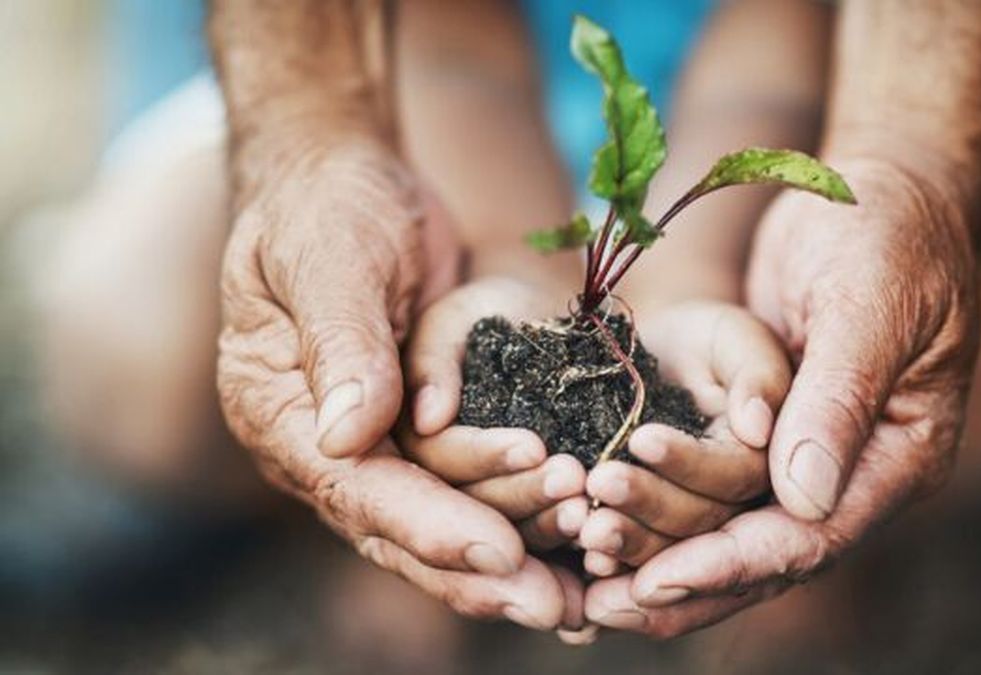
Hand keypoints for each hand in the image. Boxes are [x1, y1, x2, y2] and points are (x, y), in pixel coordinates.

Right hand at [217, 141, 579, 629]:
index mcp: (280, 413)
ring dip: (513, 555)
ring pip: (442, 522)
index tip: (498, 554)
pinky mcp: (419, 435)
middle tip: (557, 607)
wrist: (345, 181)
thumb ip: (341, 342)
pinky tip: (576, 555)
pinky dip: (521, 522)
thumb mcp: (329, 257)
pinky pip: (470, 491)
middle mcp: (322, 448)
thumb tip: (348, 437)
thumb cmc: (327, 205)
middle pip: (400, 530)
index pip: (356, 488)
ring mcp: (373, 446)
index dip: (428, 525)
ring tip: (584, 590)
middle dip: (479, 571)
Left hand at [584, 158, 980, 636]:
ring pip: (732, 534)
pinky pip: (711, 491)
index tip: (659, 581)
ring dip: (660, 558)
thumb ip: (839, 398)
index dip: (734, 563)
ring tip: (585, 588)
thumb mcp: (869, 305)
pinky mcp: (767, 435)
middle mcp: (856, 474)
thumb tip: (802, 499)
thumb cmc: (887, 234)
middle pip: (766, 556)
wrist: (876, 190)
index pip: (813, 536)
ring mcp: (810, 457)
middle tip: (599, 607)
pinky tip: (599, 535)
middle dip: (684, 581)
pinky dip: (660, 514)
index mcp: (900, 456)